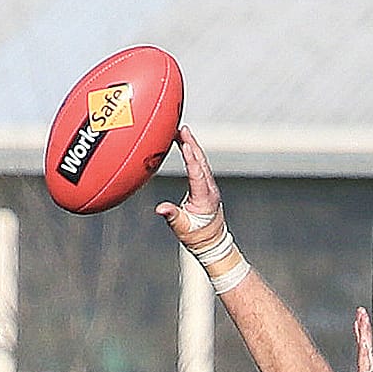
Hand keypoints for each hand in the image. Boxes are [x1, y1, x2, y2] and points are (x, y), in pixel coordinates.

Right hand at [156, 126, 223, 249]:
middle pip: (201, 163)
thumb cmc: (197, 237)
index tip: (185, 143)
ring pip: (202, 162)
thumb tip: (160, 209)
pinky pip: (200, 166)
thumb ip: (172, 216)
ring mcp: (210, 187)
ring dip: (192, 145)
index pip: (197, 175)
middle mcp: (210, 190)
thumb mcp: (182, 228)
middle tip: (182, 129)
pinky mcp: (207, 186)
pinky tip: (186, 144)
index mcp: (204, 199)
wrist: (212, 242)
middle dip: (192, 144)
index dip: (191, 158)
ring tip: (182, 131)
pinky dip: (193, 153)